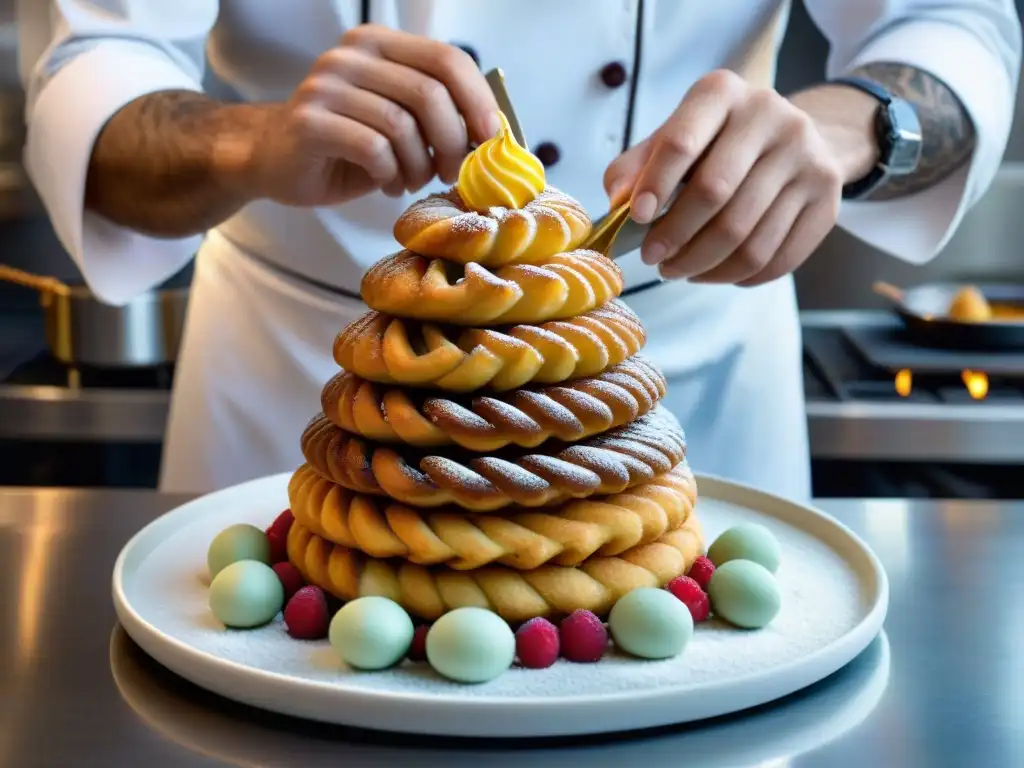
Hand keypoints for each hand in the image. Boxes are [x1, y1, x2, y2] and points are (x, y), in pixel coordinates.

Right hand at [250, 25, 499, 205]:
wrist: (272, 158)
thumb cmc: (345, 144)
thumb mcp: (397, 121)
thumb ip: (437, 115)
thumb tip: (493, 134)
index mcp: (379, 45)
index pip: (446, 59)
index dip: (478, 101)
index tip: (492, 139)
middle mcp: (351, 56)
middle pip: (429, 94)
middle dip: (453, 142)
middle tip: (452, 172)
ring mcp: (326, 86)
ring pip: (402, 126)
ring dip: (419, 165)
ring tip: (412, 180)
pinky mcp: (310, 122)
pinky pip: (373, 149)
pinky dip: (390, 174)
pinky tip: (387, 184)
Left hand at [603, 70, 874, 286]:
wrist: (791, 138)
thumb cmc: (715, 142)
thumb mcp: (673, 137)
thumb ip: (637, 166)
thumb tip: (618, 204)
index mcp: (723, 93)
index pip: (682, 141)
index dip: (654, 185)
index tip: (636, 219)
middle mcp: (772, 116)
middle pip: (716, 194)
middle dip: (676, 237)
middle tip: (654, 259)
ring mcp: (807, 157)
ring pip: (747, 236)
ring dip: (703, 265)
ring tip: (678, 270)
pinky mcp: (828, 198)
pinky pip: (776, 257)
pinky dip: (736, 277)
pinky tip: (713, 273)